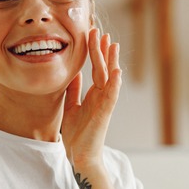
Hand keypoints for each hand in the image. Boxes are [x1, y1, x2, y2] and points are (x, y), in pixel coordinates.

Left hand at [62, 27, 120, 166]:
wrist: (79, 156)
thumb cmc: (77, 134)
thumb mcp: (71, 106)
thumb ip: (73, 90)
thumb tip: (73, 73)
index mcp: (93, 94)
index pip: (95, 69)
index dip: (95, 52)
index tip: (94, 35)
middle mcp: (101, 96)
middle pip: (103, 69)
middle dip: (102, 50)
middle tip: (101, 32)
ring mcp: (104, 104)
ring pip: (109, 78)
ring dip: (111, 61)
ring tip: (113, 44)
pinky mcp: (105, 114)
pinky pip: (111, 96)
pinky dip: (115, 83)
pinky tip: (117, 71)